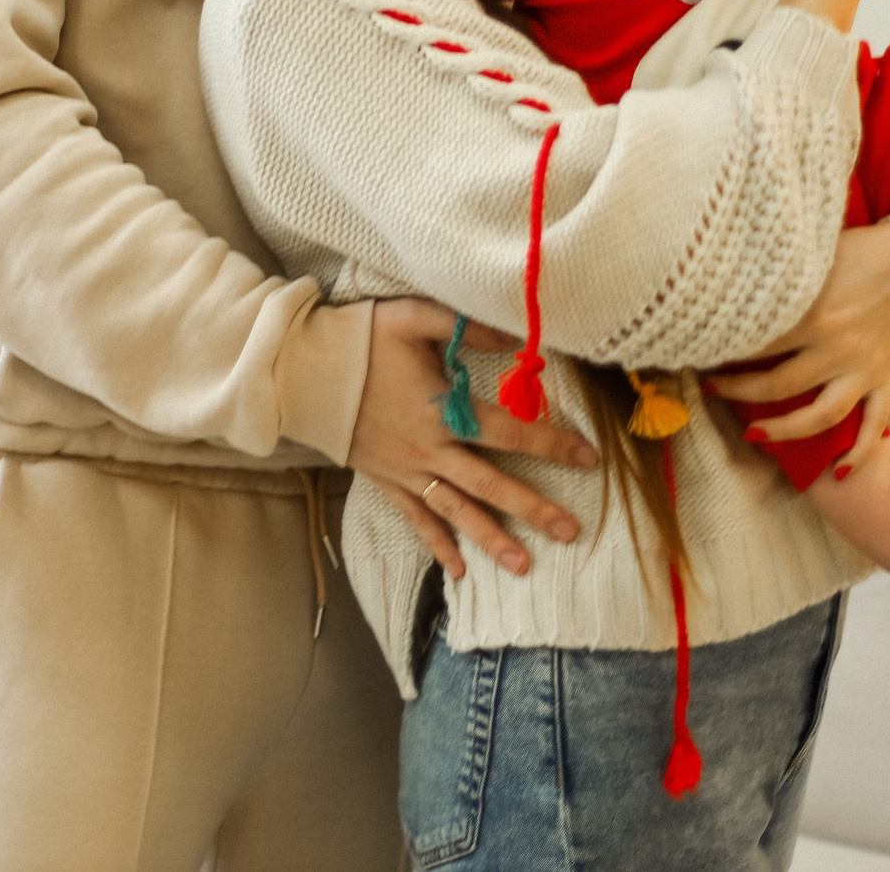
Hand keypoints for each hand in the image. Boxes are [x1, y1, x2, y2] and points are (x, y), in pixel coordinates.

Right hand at [348, 299, 598, 578]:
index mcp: (442, 411)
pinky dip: (437, 544)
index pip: (509, 433)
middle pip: (490, 486)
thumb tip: (519, 337)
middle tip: (571, 532)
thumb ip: (467, 326)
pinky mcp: (385, 481)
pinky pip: (416, 519)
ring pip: (456, 512)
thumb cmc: (360, 340)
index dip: (551, 444)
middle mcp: (429, 450)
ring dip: (491, 540)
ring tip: (523, 567)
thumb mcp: (414, 318)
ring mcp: (406, 471)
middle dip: (533, 509)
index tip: (587, 457)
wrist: (301, 371)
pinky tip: (458, 570)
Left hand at [705, 220, 889, 470]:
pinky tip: (840, 472)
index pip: (756, 343)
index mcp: (814, 313)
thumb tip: (724, 276)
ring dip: (785, 431)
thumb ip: (775, 274)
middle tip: (708, 390)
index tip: (696, 351)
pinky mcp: (884, 377)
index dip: (721, 351)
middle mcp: (837, 347)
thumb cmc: (855, 251)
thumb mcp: (812, 257)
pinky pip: (874, 422)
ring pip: (821, 415)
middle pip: (778, 385)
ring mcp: (863, 367)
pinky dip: (860, 450)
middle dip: (736, 392)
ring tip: (752, 436)